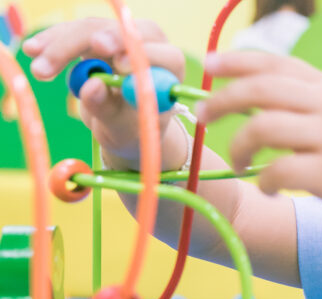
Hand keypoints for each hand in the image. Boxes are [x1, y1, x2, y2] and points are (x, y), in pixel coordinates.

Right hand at [22, 18, 184, 169]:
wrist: (122, 125)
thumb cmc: (132, 129)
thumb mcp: (122, 128)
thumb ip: (109, 109)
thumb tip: (91, 87)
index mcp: (170, 70)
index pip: (164, 55)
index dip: (144, 57)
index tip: (120, 65)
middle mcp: (151, 46)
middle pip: (123, 34)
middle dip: (87, 45)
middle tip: (58, 60)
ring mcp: (124, 38)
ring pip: (92, 29)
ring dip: (61, 45)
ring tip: (38, 70)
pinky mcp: (100, 36)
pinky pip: (74, 31)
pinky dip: (53, 41)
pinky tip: (33, 49)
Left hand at [196, 51, 321, 220]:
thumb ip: (300, 97)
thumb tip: (245, 92)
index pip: (273, 64)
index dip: (236, 61)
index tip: (209, 64)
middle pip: (260, 91)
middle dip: (222, 101)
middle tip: (202, 117)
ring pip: (264, 128)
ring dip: (239, 147)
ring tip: (239, 162)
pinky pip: (281, 172)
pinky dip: (264, 181)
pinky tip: (267, 188)